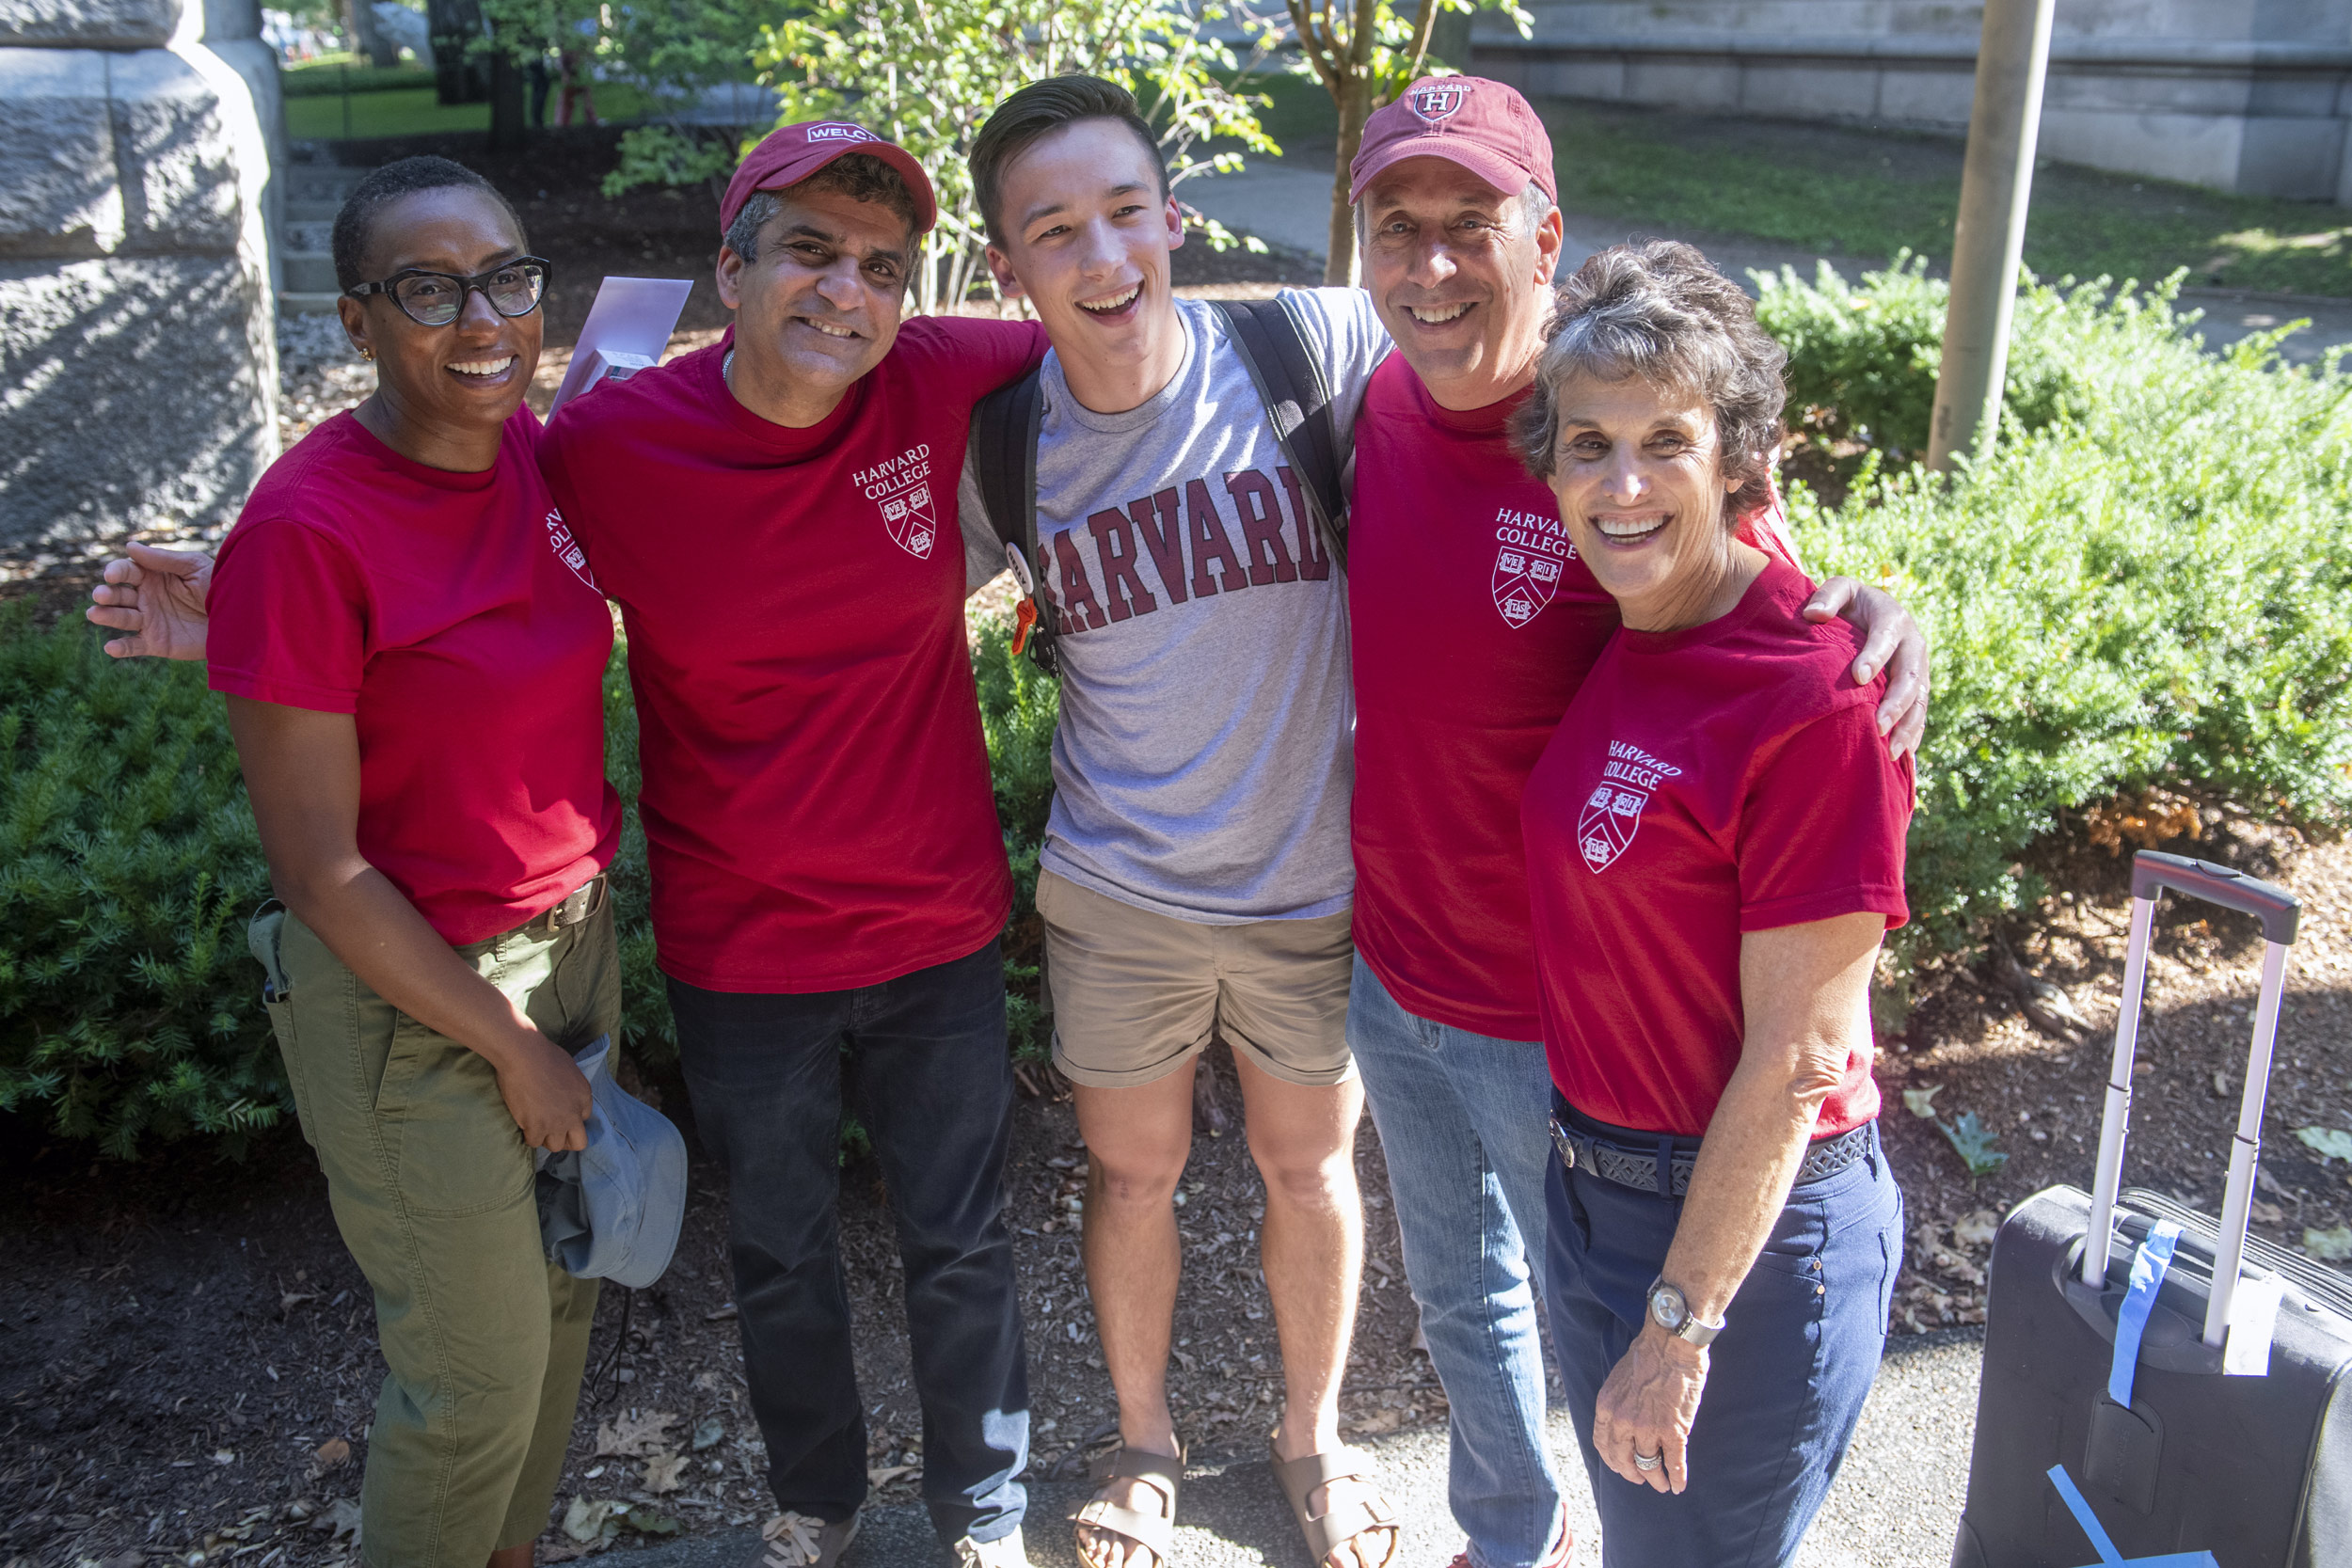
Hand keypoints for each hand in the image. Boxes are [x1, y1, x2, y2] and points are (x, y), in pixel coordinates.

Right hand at [85, 542, 213, 660]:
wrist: (241, 618)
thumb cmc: (219, 586)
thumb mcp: (195, 567)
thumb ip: (164, 559)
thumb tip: (130, 546)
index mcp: (153, 576)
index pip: (126, 572)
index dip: (116, 571)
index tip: (111, 575)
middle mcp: (146, 598)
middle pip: (118, 595)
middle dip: (107, 594)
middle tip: (102, 595)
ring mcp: (150, 621)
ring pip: (121, 618)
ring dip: (107, 616)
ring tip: (95, 614)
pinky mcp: (157, 643)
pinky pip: (134, 646)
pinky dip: (120, 648)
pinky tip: (111, 647)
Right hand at [492, 1031, 592, 1151]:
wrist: (524, 1056)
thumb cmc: (544, 1055)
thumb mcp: (570, 1069)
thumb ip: (571, 1087)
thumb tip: (563, 1094)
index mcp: (584, 1096)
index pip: (584, 1118)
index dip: (571, 1117)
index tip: (559, 1113)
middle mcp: (574, 1113)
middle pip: (578, 1142)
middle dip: (566, 1139)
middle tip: (552, 1132)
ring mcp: (556, 1123)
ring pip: (555, 1146)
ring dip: (546, 1138)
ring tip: (536, 1127)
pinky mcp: (536, 1127)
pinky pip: (534, 1142)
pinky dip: (528, 1136)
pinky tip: (524, 1125)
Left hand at [1593, 1326, 1706, 1494]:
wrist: (1671, 1343)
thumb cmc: (1647, 1355)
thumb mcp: (1618, 1379)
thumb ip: (1617, 1403)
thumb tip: (1623, 1420)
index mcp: (1607, 1407)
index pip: (1603, 1445)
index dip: (1613, 1460)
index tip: (1621, 1466)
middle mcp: (1623, 1422)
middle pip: (1623, 1460)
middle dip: (1632, 1473)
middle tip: (1641, 1478)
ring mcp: (1648, 1429)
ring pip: (1649, 1465)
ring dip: (1656, 1479)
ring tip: (1662, 1485)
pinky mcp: (1673, 1431)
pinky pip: (1674, 1463)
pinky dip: (1677, 1478)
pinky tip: (1679, 1486)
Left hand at [1803, 577, 1927, 759]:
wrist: (1871, 612)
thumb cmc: (1850, 604)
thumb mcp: (1841, 589)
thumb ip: (1829, 596)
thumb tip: (1813, 614)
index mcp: (1893, 618)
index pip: (1886, 638)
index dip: (1875, 656)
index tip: (1859, 677)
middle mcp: (1912, 644)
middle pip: (1909, 675)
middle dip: (1897, 702)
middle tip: (1880, 726)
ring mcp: (1918, 668)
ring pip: (1919, 700)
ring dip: (1908, 726)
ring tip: (1892, 751)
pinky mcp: (1917, 687)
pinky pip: (1920, 713)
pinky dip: (1913, 734)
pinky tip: (1903, 757)